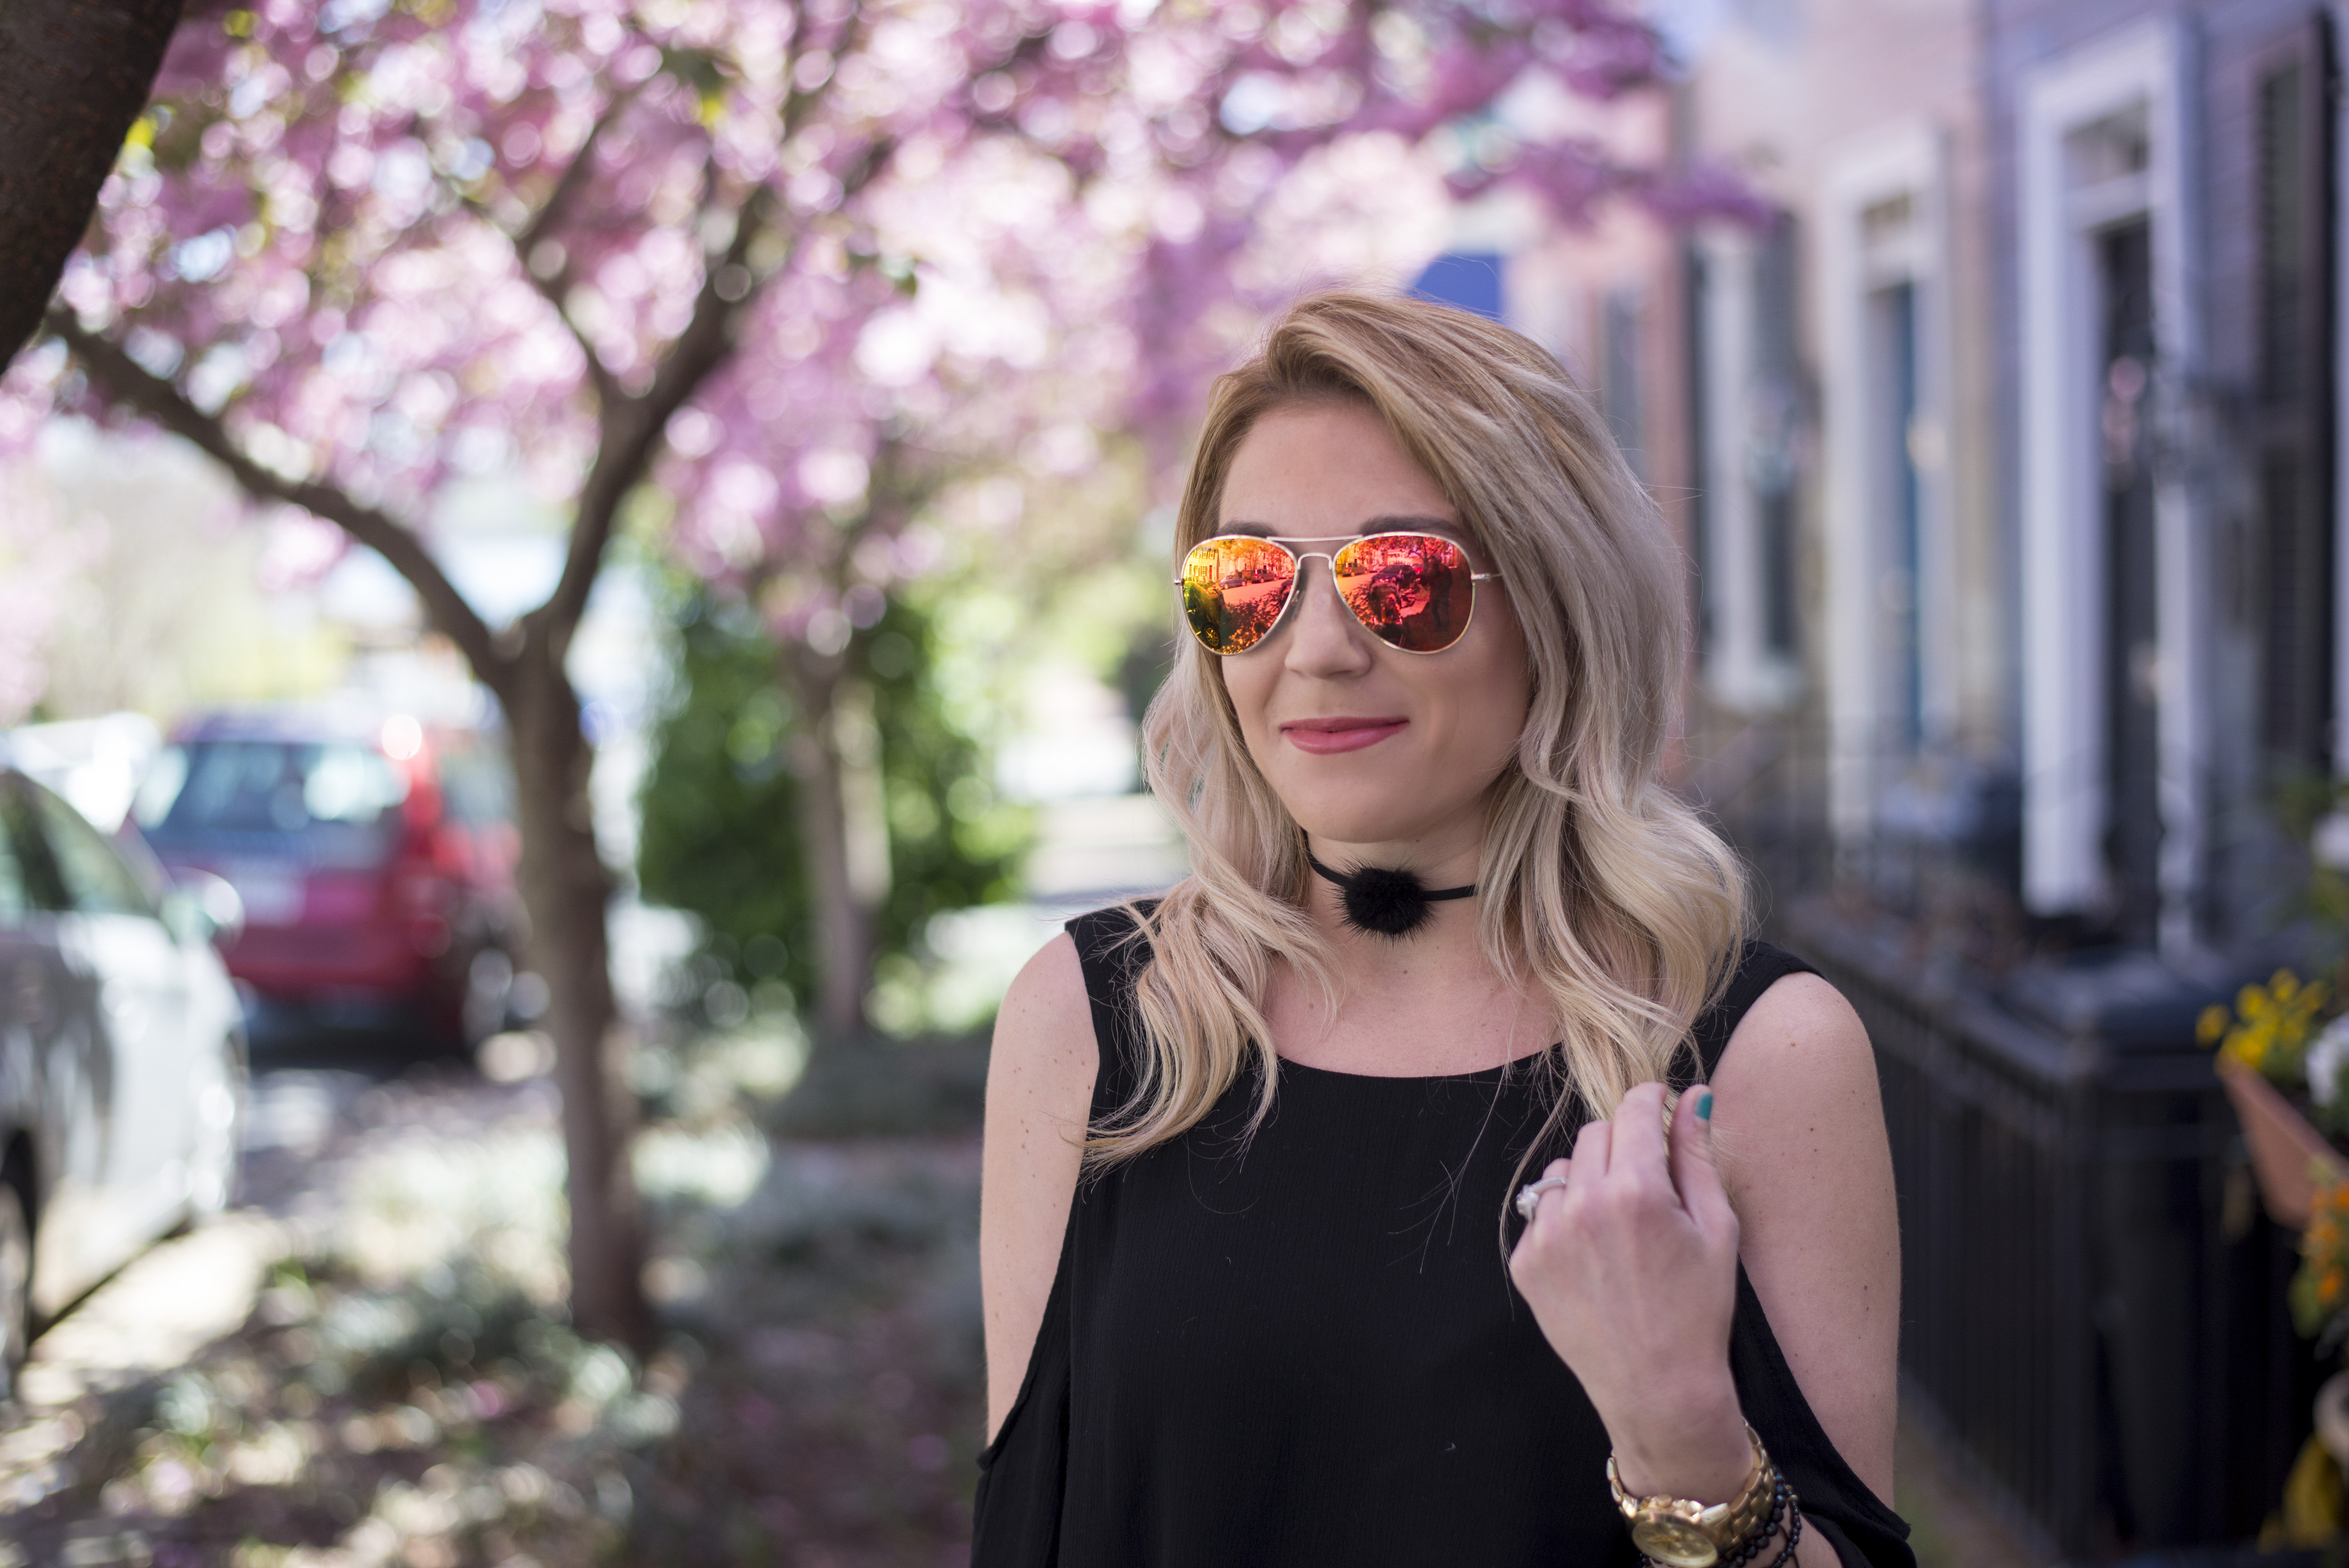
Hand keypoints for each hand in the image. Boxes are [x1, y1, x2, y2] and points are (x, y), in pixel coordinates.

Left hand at [1507, 1081, 1751, 1500]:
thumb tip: (1693, 1096)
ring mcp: (1546, 1235)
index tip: (1659, 1107)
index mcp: (1636, 1191)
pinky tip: (1595, 1255)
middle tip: (1648, 1183)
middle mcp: (1582, 1205)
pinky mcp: (1525, 1263)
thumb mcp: (1716, 1228)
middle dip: (1623, 1145)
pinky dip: (1566, 1220)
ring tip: (1619, 1226)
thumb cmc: (1698, 1310)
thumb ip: (1698, 1155)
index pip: (1633, 1109)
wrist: (1658, 1389)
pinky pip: (1541, 1213)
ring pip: (1562, 1170)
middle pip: (1595, 1134)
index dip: (1650, 1101)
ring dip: (1589, 1180)